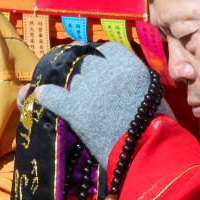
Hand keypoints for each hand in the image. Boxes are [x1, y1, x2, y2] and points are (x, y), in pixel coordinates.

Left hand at [33, 41, 154, 167]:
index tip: (98, 61)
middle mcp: (107, 72)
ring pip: (71, 80)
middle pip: (87, 62)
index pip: (108, 50)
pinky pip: (52, 95)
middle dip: (85, 71)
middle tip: (84, 83)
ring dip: (70, 86)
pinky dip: (45, 95)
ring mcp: (88, 89)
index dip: (101, 56)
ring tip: (71, 96)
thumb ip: (138, 82)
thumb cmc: (159, 126)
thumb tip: (130, 82)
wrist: (147, 149)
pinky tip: (40, 94)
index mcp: (129, 66)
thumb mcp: (154, 94)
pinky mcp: (74, 108)